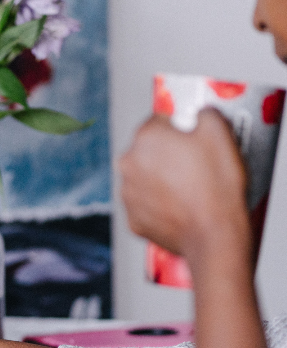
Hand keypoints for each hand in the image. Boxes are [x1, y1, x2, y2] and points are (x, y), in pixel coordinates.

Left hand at [119, 108, 251, 269]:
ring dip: (159, 180)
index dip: (177, 127)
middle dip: (165, 155)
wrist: (213, 233)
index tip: (188, 136)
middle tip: (191, 164)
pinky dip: (158, 205)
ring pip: (143, 179)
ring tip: (187, 188)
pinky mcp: (133, 220)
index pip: (157, 121)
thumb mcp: (219, 133)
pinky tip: (179, 206)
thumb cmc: (215, 187)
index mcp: (145, 138)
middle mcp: (128, 165)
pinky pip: (145, 205)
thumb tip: (199, 115)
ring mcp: (127, 195)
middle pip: (146, 151)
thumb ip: (203, 115)